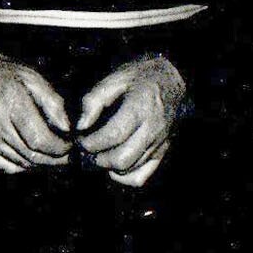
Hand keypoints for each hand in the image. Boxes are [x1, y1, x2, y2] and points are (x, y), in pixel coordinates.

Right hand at [0, 48, 70, 173]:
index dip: (60, 147)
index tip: (71, 145)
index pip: (40, 139)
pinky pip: (6, 167)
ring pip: (21, 163)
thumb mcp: (32, 78)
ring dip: (42, 164)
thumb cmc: (4, 74)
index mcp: (11, 103)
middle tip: (68, 155)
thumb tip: (67, 128)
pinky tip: (33, 157)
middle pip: (32, 154)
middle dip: (55, 159)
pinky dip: (24, 166)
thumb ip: (52, 102)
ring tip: (55, 156)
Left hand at [76, 56, 185, 186]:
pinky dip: (124, 177)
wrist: (173, 78)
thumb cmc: (141, 76)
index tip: (79, 138)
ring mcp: (159, 143)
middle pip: (121, 159)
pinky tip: (114, 166)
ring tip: (98, 153)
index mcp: (140, 108)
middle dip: (97, 158)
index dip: (91, 142)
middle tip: (86, 148)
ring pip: (130, 169)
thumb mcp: (115, 78)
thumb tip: (81, 126)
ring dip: (108, 167)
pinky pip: (142, 176)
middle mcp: (152, 129)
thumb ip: (94, 100)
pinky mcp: (162, 152)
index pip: (112, 136)